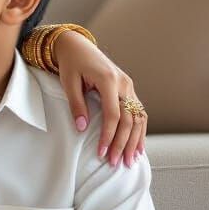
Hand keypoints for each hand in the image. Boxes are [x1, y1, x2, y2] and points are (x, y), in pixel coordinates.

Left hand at [53, 30, 146, 166]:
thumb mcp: (68, 82)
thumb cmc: (71, 63)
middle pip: (129, 119)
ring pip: (139, 117)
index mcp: (109, 80)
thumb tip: (81, 128)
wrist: (78, 46)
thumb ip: (76, 104)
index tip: (101, 153)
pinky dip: (140, 130)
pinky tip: (137, 146)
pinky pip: (139, 113)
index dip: (108, 136)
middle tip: (116, 163)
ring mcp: (129, 86)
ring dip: (135, 140)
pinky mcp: (129, 90)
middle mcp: (124, 83)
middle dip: (123, 143)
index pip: (113, 114)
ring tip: (130, 161)